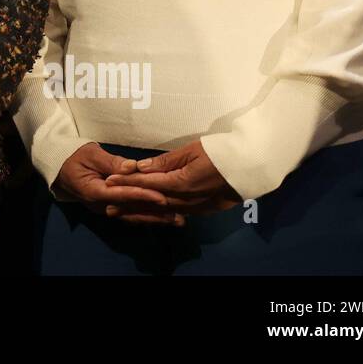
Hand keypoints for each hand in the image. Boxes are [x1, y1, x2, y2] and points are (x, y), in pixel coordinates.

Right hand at [55, 142, 182, 225]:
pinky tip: (161, 218)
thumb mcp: (90, 154)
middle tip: (178, 216)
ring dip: (154, 218)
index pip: (122, 195)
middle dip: (154, 213)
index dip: (143, 196)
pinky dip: (146, 216)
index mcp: (94, 191)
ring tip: (176, 220)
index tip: (162, 197)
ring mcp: (105, 209)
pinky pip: (129, 214)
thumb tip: (132, 167)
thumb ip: (111, 161)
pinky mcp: (110, 208)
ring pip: (132, 216)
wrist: (60, 167)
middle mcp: (100, 205)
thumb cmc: (74, 156)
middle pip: (131, 211)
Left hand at [105, 140, 240, 214]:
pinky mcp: (207, 210)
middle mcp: (189, 199)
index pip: (148, 183)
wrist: (253, 164)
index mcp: (183, 183)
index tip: (109, 181)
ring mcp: (199, 207)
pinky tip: (153, 213)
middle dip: (131, 203)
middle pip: (153, 201)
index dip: (127, 182)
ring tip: (126, 213)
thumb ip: (165, 161)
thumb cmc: (221, 150)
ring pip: (165, 210)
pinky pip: (179, 212)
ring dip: (144, 211)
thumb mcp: (191, 150)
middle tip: (110, 206)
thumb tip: (140, 167)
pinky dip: (163, 213)